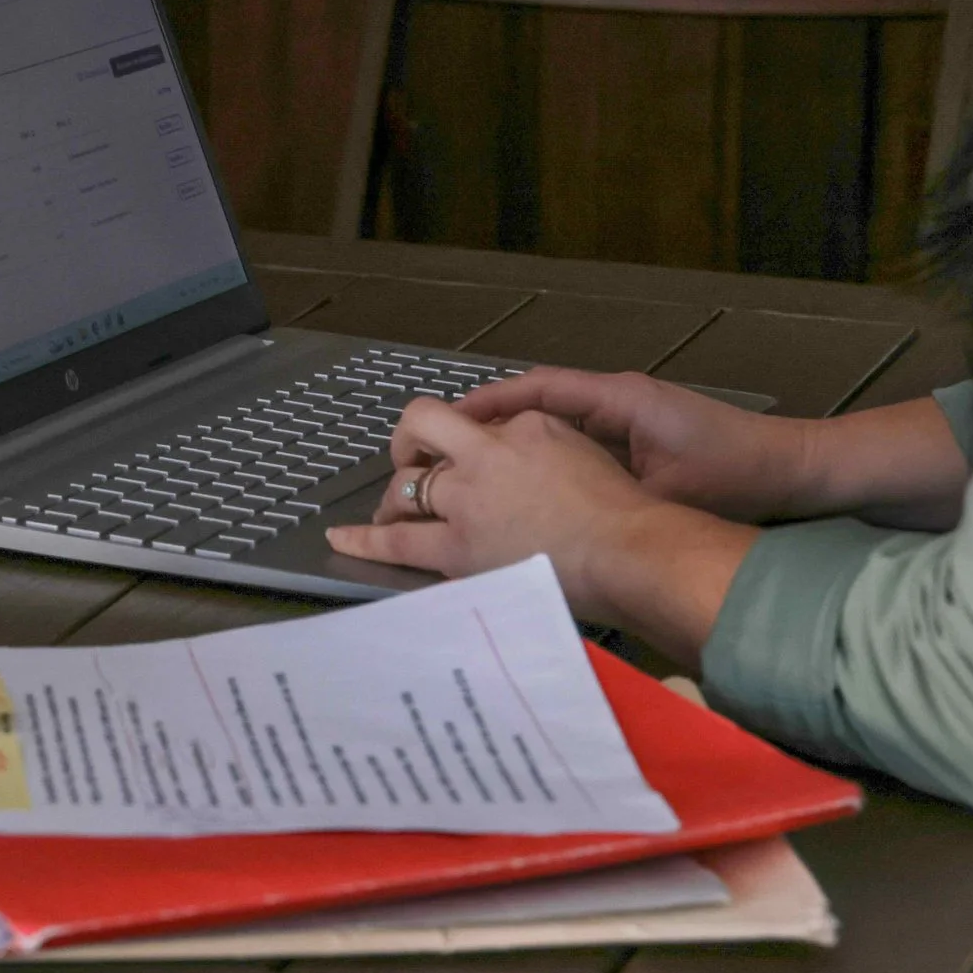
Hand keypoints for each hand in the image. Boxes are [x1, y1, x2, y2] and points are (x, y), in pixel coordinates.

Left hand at [324, 398, 756, 664]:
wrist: (631, 550)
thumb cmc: (628, 516)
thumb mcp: (588, 455)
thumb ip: (548, 447)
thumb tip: (522, 458)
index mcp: (526, 424)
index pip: (480, 422)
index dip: (472, 441)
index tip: (473, 456)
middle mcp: (487, 452)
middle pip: (425, 426)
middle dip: (411, 442)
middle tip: (413, 460)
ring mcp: (467, 498)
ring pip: (406, 483)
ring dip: (396, 495)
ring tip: (392, 507)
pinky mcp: (457, 545)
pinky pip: (397, 540)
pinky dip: (363, 538)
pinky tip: (341, 537)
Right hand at [449, 368, 814, 523]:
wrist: (795, 471)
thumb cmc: (740, 475)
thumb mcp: (668, 489)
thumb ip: (609, 494)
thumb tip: (552, 512)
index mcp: (620, 399)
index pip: (540, 388)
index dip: (490, 402)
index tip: (450, 417)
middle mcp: (620, 398)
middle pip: (539, 400)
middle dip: (491, 419)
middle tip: (446, 445)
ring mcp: (630, 416)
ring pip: (557, 421)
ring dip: (517, 437)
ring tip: (475, 465)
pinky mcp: (640, 437)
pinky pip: (580, 438)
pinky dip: (548, 453)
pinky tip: (529, 483)